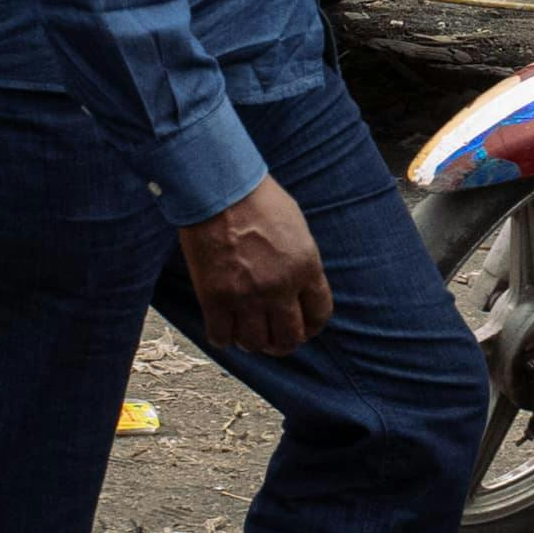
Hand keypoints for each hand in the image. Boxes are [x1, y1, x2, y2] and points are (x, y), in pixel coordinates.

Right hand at [178, 174, 331, 356]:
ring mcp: (247, 295)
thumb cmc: (258, 200)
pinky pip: (221, 338)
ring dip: (251, 342)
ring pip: (255, 344)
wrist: (218, 188)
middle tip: (272, 337)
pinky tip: (222, 326)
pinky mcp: (215, 298)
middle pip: (289, 339)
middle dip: (282, 343)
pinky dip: (222, 337)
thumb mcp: (297, 229)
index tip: (301, 328)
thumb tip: (299, 291)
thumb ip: (301, 264)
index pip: (319, 316)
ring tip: (245, 330)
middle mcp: (280, 287)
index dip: (310, 328)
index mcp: (306, 267)